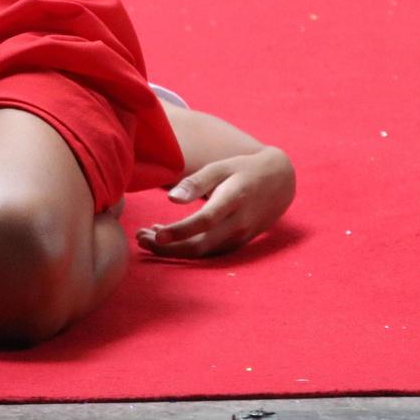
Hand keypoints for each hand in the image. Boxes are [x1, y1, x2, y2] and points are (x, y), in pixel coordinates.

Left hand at [135, 147, 294, 257]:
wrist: (279, 184)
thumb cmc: (243, 170)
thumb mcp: (221, 167)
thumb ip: (195, 182)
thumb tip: (171, 199)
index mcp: (234, 199)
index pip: (206, 220)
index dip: (181, 230)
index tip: (156, 234)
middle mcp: (238, 224)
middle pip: (200, 244)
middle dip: (167, 246)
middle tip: (139, 237)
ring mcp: (239, 238)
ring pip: (202, 252)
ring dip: (172, 249)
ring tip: (145, 237)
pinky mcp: (236, 245)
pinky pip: (208, 252)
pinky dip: (185, 249)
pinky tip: (165, 239)